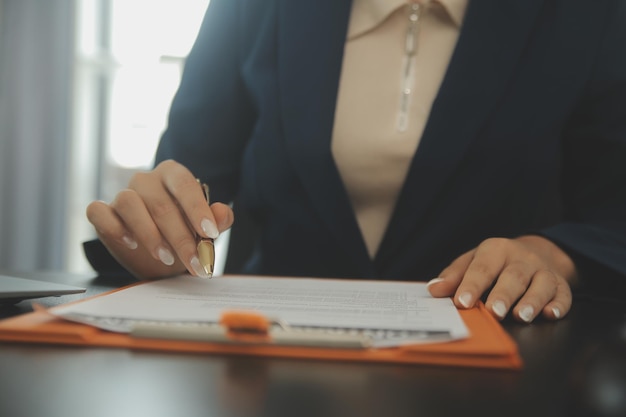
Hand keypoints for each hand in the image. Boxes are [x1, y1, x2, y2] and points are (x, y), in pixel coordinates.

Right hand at [86, 160, 233, 278]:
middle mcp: (146, 180)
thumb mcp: (205, 230)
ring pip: (129, 203)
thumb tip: (223, 213)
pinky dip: (115, 228)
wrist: (157, 254)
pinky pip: (99, 212)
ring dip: (149, 234)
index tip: (210, 233)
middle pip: (160, 203)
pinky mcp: (102, 211)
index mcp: (173, 174)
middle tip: (195, 262)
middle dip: (180, 237)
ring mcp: (122, 193)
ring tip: (166, 257)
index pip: (185, 185)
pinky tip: (131, 243)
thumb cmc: (184, 232)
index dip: (197, 209)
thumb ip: (218, 220)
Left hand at [427, 236, 577, 322]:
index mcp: (496, 250)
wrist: (536, 251)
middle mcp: (522, 259)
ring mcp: (544, 271)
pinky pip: (564, 294)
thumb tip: (433, 289)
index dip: (472, 285)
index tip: (462, 302)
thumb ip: (454, 275)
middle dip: (503, 295)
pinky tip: (551, 314)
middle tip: (493, 312)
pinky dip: (560, 305)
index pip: (482, 268)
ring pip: (541, 284)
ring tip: (521, 316)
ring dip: (532, 301)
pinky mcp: (562, 284)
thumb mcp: (472, 261)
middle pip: (513, 276)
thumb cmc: (495, 262)